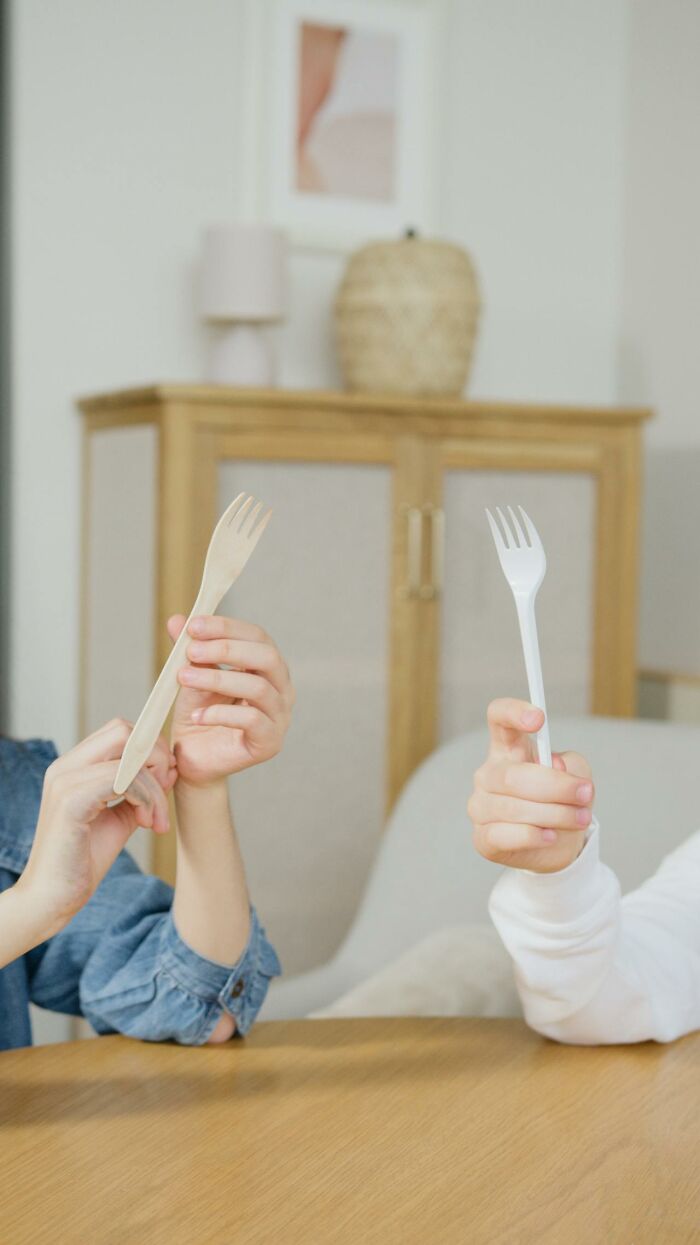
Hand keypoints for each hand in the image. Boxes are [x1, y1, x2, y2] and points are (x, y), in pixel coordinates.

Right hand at [19, 719, 174, 935]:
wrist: (52, 899)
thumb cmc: (84, 860)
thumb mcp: (120, 817)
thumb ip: (140, 790)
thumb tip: (169, 767)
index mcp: (73, 766)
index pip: (120, 730)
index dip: (151, 749)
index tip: (165, 781)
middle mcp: (65, 766)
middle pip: (123, 730)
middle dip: (155, 758)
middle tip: (164, 793)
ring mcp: (65, 781)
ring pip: (129, 755)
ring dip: (155, 788)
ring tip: (155, 821)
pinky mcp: (70, 802)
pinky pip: (123, 779)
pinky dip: (146, 798)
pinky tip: (146, 824)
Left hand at [170, 615, 294, 787]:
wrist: (194, 759)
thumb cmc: (200, 715)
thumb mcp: (192, 676)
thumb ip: (189, 650)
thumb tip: (176, 620)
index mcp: (268, 667)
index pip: (257, 636)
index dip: (227, 628)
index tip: (193, 626)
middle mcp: (282, 689)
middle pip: (267, 657)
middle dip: (227, 649)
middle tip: (191, 650)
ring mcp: (280, 716)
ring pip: (259, 688)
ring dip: (217, 680)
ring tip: (184, 678)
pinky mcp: (270, 742)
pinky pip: (251, 721)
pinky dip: (219, 714)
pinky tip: (196, 715)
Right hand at [469, 698, 593, 873]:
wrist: (558, 845)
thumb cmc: (563, 801)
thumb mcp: (578, 775)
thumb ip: (572, 766)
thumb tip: (555, 768)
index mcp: (508, 748)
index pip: (498, 718)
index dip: (512, 712)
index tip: (539, 719)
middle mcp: (488, 774)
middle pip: (513, 776)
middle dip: (556, 787)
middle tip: (586, 794)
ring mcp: (481, 806)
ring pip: (513, 808)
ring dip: (555, 814)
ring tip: (580, 818)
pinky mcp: (483, 838)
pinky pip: (505, 835)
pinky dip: (534, 836)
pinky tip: (550, 836)